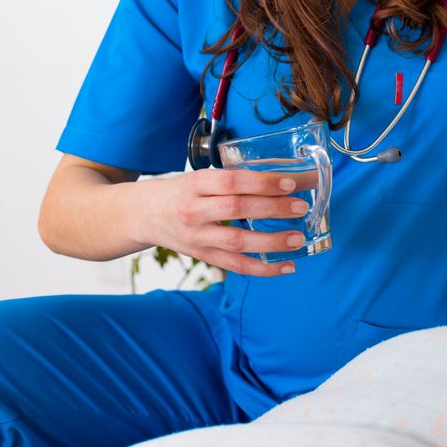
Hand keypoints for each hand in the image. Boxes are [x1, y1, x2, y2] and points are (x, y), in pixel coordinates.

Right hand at [144, 168, 310, 275]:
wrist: (144, 214)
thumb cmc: (182, 191)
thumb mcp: (200, 177)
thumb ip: (233, 179)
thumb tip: (284, 179)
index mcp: (195, 183)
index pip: (231, 181)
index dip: (262, 183)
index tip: (289, 184)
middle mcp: (193, 210)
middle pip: (236, 209)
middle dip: (273, 208)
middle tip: (301, 207)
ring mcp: (197, 237)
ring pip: (237, 242)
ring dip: (271, 242)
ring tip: (298, 238)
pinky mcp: (202, 256)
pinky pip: (235, 266)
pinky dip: (263, 269)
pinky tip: (287, 266)